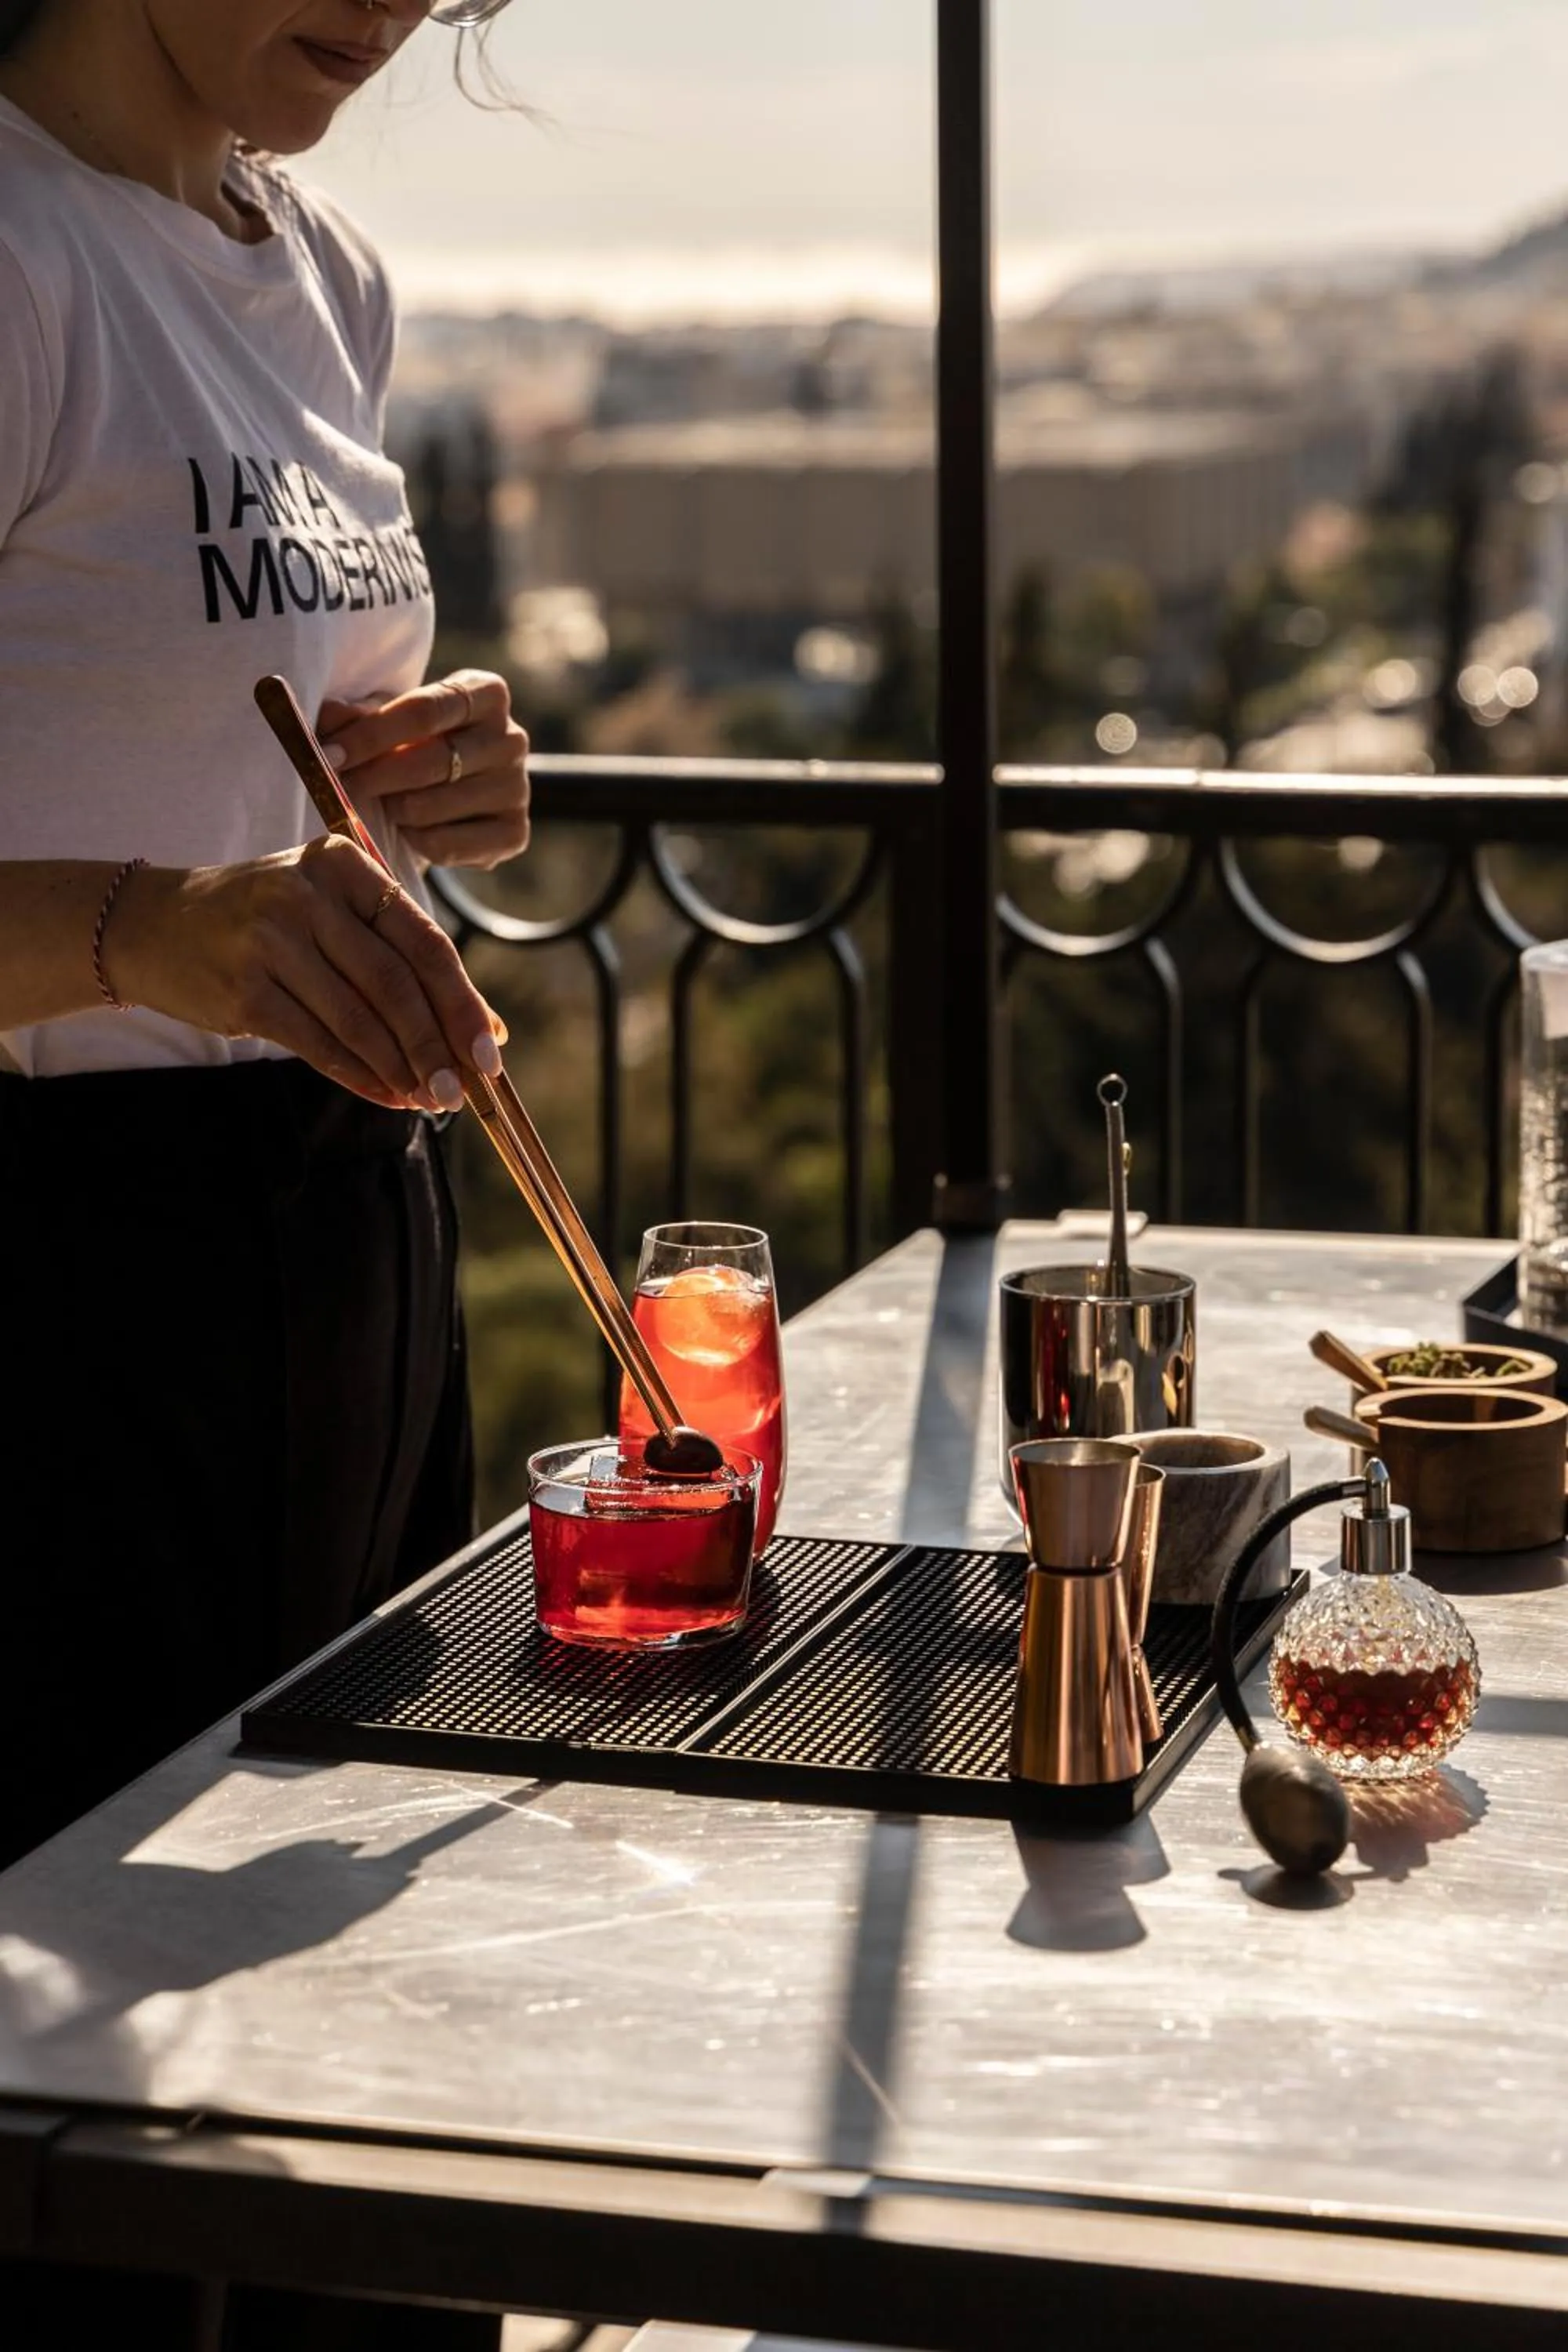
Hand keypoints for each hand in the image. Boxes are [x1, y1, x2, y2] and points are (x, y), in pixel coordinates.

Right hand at [107, 836, 505, 1113]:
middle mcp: (306, 893)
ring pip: (358, 1020)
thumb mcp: (331, 913)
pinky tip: (388, 1097)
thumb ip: (403, 958)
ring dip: (401, 1069)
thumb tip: (488, 1028)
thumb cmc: (263, 920)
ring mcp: (269, 941)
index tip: (491, 1050)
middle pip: (394, 983)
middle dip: (436, 1045)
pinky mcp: (243, 991)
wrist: (153, 924)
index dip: (462, 1000)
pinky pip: (318, 1045)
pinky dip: (360, 1077)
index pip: (421, 939)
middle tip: (463, 1092)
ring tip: (429, 1100)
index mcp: (342, 864)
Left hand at [317, 671, 530, 870]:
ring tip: (382, 805)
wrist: (455, 791)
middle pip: (431, 762)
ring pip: (433, 807)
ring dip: (394, 811)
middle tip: (337, 786)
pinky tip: (409, 831)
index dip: (371, 734)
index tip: (329, 753)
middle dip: (374, 776)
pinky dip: (415, 843)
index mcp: (485, 693)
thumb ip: (357, 717)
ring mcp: (517, 789)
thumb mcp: (387, 720)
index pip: (425, 710)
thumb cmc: (415, 744)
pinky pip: (447, 846)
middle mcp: (512, 738)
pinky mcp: (515, 833)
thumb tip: (326, 718)